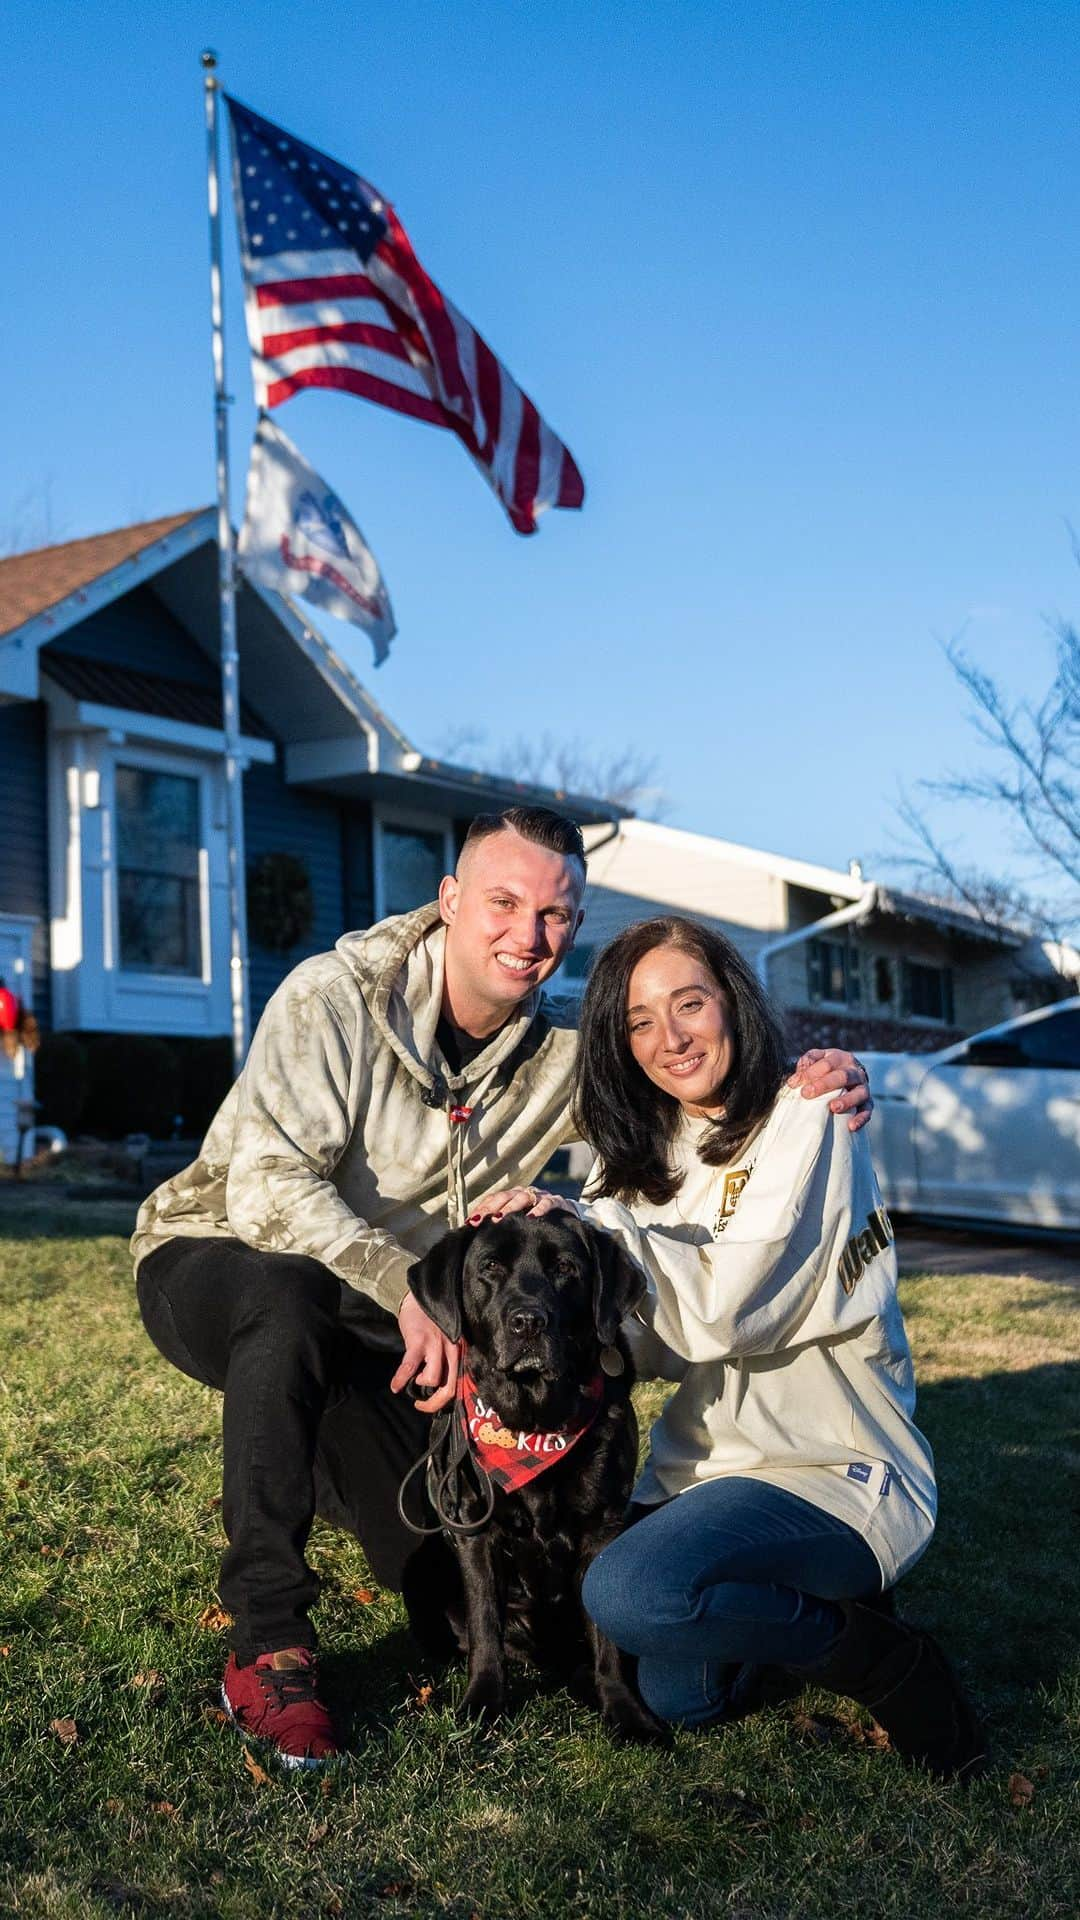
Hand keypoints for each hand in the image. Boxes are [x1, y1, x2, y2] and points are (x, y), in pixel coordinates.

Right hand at [391, 1291, 458, 1414]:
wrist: (423, 1296)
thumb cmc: (433, 1322)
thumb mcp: (447, 1341)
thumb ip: (446, 1360)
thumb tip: (437, 1385)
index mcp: (459, 1353)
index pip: (460, 1384)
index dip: (445, 1401)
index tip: (432, 1404)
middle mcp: (452, 1351)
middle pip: (450, 1388)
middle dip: (434, 1403)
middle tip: (420, 1405)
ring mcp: (436, 1346)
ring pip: (433, 1379)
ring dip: (420, 1384)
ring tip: (413, 1380)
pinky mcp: (418, 1341)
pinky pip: (409, 1367)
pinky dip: (401, 1380)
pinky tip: (395, 1386)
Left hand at [467, 1186, 577, 1223]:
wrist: (567, 1215)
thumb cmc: (537, 1220)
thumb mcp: (518, 1221)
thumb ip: (502, 1224)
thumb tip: (479, 1233)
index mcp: (513, 1196)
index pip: (494, 1199)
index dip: (482, 1209)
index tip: (470, 1222)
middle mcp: (525, 1193)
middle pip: (505, 1196)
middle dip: (492, 1208)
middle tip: (481, 1220)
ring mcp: (541, 1196)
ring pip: (524, 1197)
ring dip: (511, 1207)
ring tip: (500, 1217)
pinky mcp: (557, 1201)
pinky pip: (548, 1202)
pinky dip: (540, 1208)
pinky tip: (532, 1217)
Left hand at [787, 1048, 872, 1131]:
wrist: (848, 1076)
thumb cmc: (827, 1069)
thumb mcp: (816, 1060)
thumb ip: (806, 1064)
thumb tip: (794, 1081)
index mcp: (841, 1058)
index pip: (827, 1064)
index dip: (810, 1073)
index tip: (794, 1084)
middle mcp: (855, 1071)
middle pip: (843, 1076)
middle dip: (824, 1084)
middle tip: (807, 1094)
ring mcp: (863, 1087)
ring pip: (859, 1093)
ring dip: (847, 1100)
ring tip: (834, 1108)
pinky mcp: (868, 1103)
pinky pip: (867, 1111)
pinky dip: (861, 1118)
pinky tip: (851, 1126)